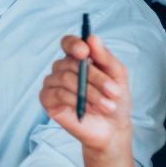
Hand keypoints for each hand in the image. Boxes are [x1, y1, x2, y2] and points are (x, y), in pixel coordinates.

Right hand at [40, 33, 133, 152]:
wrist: (113, 128)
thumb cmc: (115, 99)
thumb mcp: (118, 75)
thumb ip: (105, 57)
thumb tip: (92, 38)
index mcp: (78, 57)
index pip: (68, 42)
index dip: (74, 44)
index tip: (85, 52)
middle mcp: (63, 67)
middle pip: (71, 63)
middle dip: (95, 78)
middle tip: (114, 92)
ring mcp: (53, 83)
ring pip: (66, 78)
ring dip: (90, 92)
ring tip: (107, 105)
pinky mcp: (47, 100)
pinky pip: (58, 94)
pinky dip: (76, 101)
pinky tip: (89, 110)